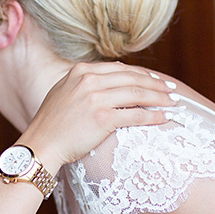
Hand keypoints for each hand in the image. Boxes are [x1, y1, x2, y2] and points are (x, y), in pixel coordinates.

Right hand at [21, 62, 176, 171]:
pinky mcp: (103, 117)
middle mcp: (89, 80)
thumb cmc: (52, 124)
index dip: (142, 74)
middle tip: (172, 90)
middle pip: (133, 78)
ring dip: (160, 98)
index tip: (156, 80)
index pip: (120, 69)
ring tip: (174, 103)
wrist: (41, 145)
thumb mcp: (64, 92)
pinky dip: (154, 115)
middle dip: (156, 84)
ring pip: (138, 93)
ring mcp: (96, 98)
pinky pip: (136, 114)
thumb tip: (110, 79)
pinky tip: (164, 118)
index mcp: (81, 71)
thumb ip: (84, 83)